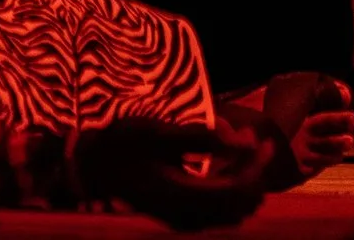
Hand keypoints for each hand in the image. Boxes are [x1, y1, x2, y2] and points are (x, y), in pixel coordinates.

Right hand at [73, 118, 266, 229]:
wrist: (92, 166)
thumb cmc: (121, 145)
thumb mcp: (158, 133)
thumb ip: (200, 138)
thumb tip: (241, 140)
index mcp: (183, 196)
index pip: (237, 190)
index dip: (256, 166)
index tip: (261, 141)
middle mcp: (188, 216)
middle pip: (240, 205)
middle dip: (254, 173)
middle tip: (253, 141)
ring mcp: (184, 220)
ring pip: (232, 211)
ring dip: (244, 182)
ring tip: (241, 150)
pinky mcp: (181, 217)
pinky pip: (218, 211)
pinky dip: (229, 190)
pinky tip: (224, 166)